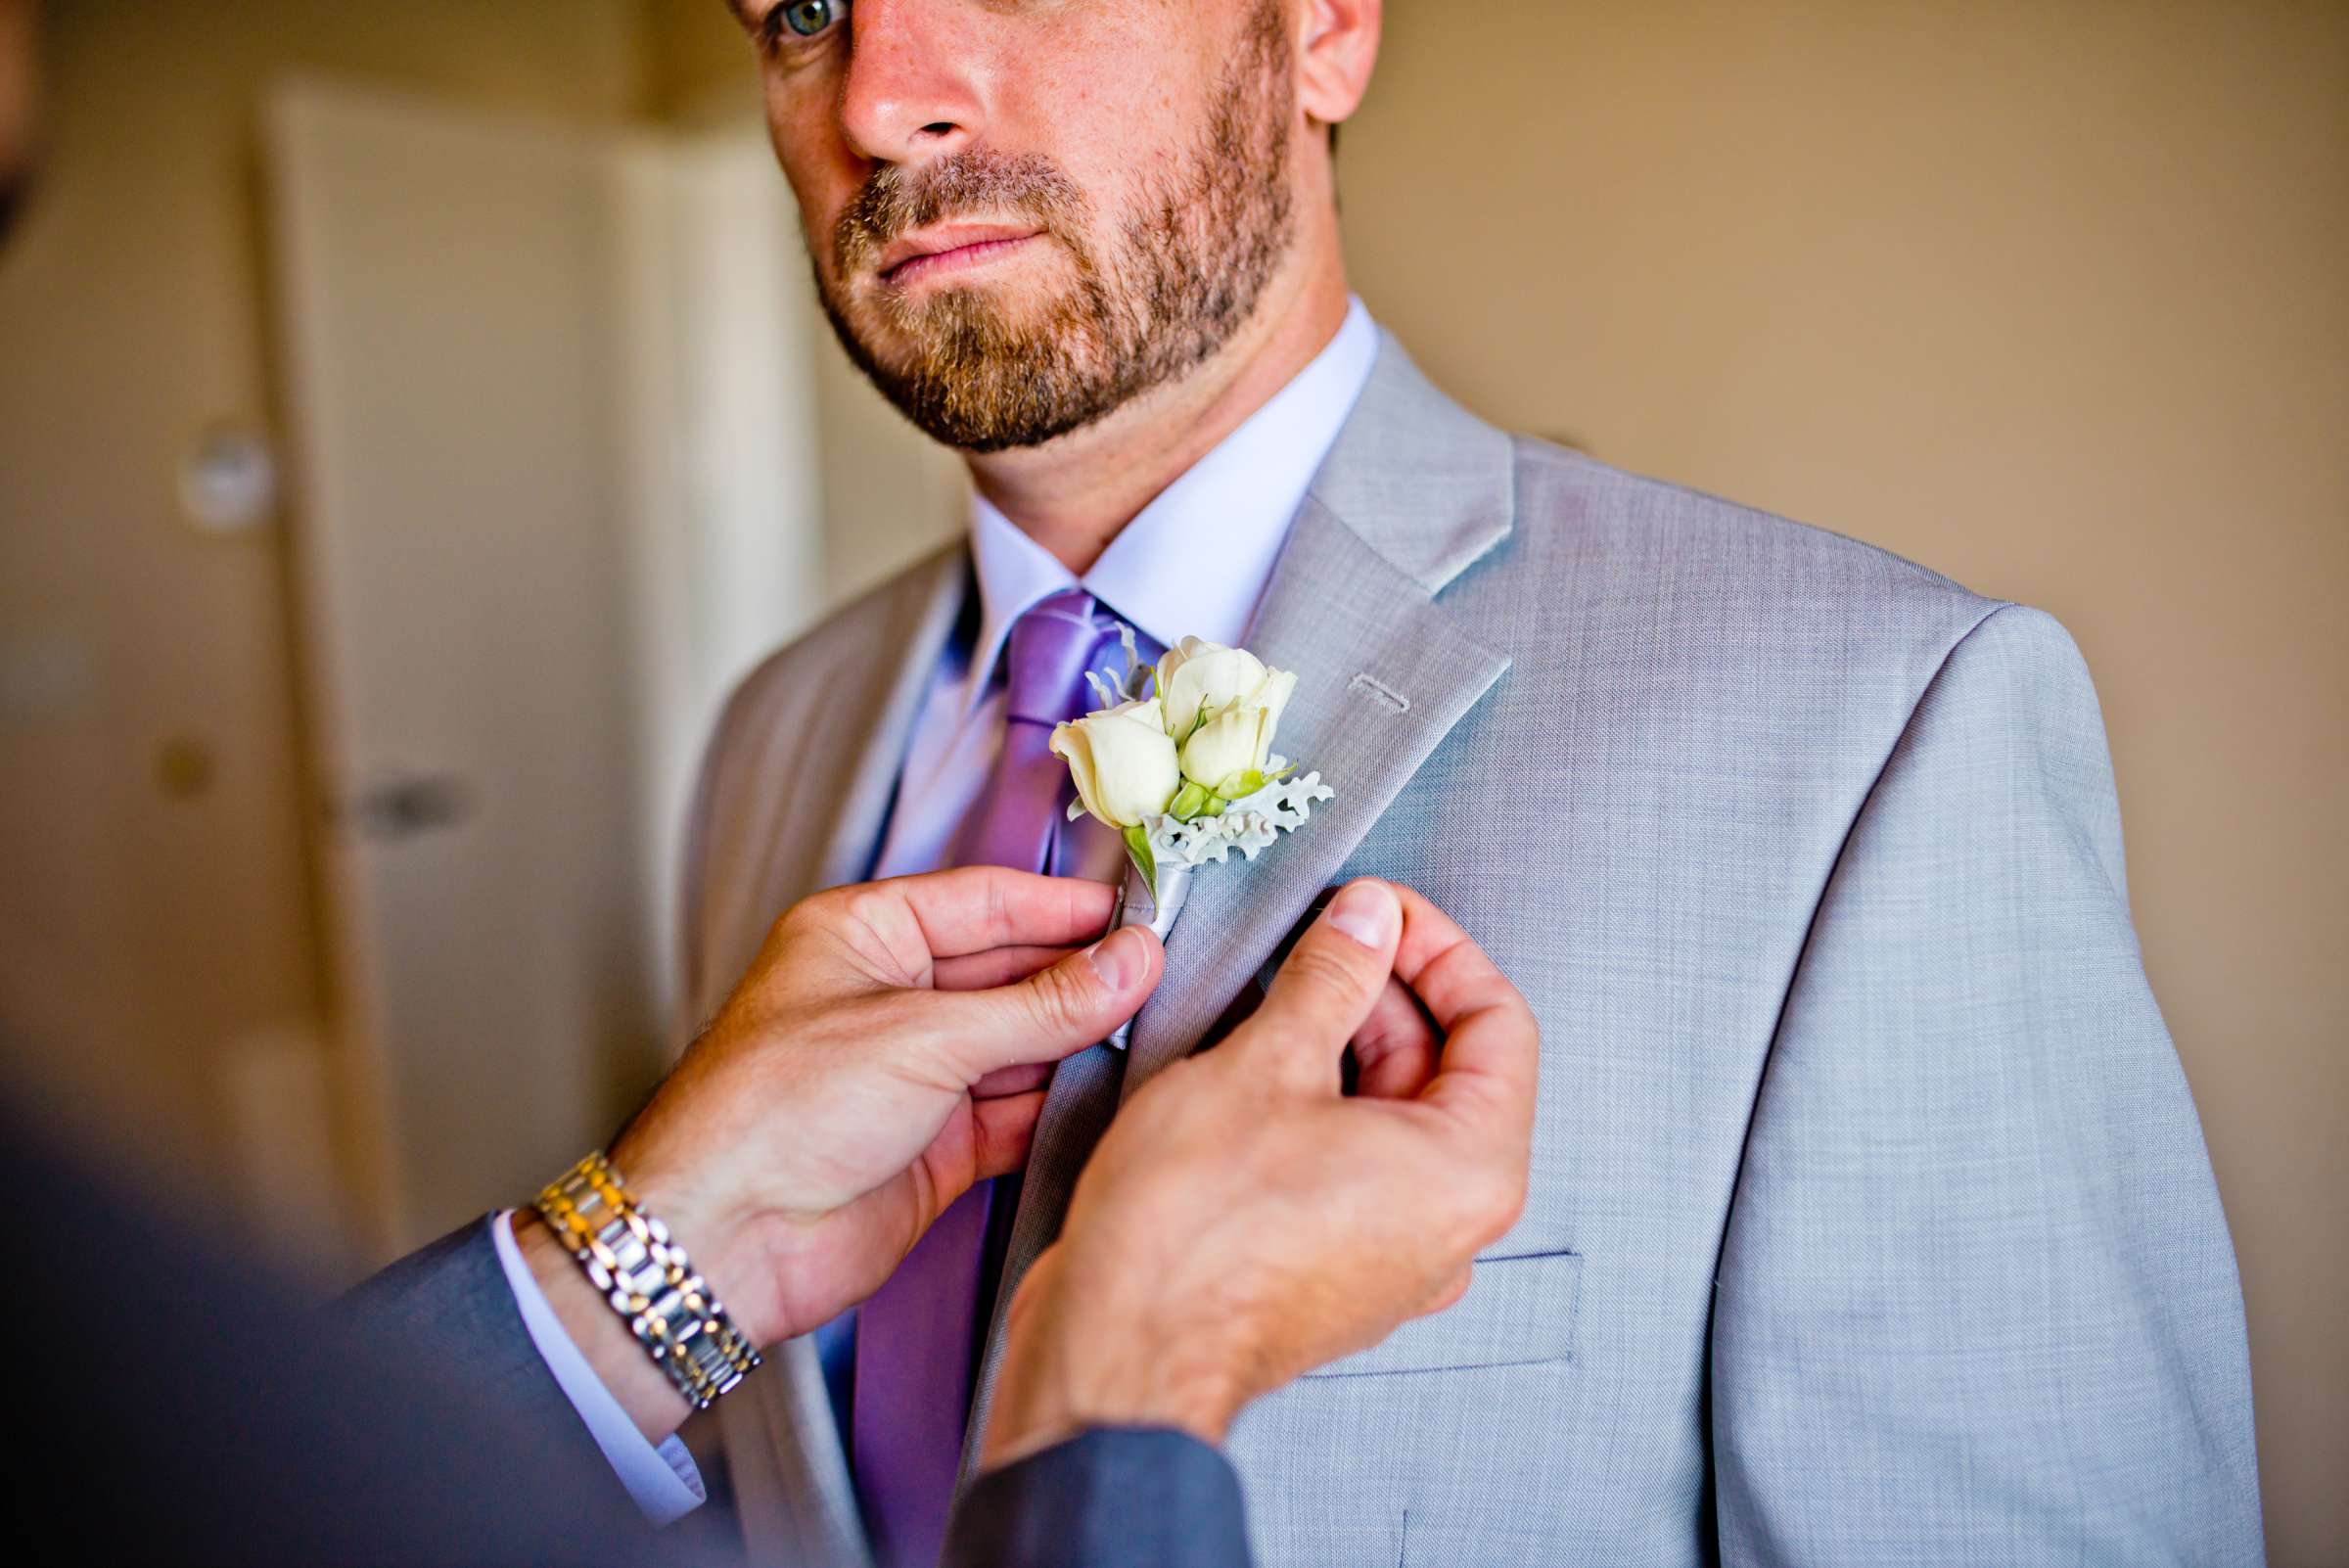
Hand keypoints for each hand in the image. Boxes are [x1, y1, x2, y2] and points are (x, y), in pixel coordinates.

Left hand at [515, 868, 1162, 1435]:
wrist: (724, 1240)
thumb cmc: (777, 1109)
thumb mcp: (924, 1036)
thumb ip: (1041, 1006)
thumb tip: (1131, 963)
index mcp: (864, 935)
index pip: (985, 902)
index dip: (1064, 908)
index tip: (1140, 915)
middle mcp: (891, 997)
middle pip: (1011, 973)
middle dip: (1081, 979)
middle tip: (1163, 977)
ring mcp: (916, 1073)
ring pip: (1022, 1046)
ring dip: (1079, 1046)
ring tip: (1156, 1033)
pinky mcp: (937, 1145)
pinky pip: (1017, 1115)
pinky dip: (1061, 1109)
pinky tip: (1113, 1097)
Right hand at [981, 878, 1538, 1467]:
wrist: (1118, 1350)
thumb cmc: (1190, 1235)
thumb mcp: (1266, 1062)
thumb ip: (1333, 977)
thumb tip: (1366, 922)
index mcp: (1468, 1171)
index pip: (1499, 1023)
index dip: (1437, 948)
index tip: (1380, 912)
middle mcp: (1449, 1224)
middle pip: (1447, 1068)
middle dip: (1382, 992)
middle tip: (1318, 940)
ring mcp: (1395, 1254)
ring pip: (1393, 1116)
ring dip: (1342, 1045)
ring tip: (1272, 1001)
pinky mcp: (1338, 1268)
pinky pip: (1355, 1164)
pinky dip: (1319, 1106)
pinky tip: (1256, 1068)